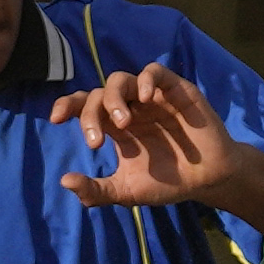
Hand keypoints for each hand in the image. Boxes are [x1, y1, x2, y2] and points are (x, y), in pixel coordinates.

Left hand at [52, 61, 243, 209]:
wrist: (207, 181)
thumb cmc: (169, 182)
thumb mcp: (127, 191)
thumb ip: (97, 190)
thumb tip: (65, 181)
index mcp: (115, 126)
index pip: (84, 106)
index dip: (68, 106)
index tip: (55, 119)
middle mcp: (129, 107)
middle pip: (98, 93)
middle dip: (90, 114)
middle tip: (96, 141)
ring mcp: (151, 98)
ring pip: (121, 79)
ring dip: (114, 97)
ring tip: (122, 122)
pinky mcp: (175, 91)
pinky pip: (155, 72)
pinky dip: (146, 79)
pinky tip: (144, 98)